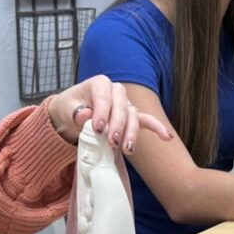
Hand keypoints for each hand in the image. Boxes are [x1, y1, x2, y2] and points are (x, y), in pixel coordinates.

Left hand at [48, 75, 172, 153]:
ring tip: (127, 149)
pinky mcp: (130, 117)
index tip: (97, 128)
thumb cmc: (69, 109)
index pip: (104, 96)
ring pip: (133, 116)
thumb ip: (75, 111)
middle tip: (112, 141)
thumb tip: (85, 115)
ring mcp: (125, 104)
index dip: (102, 112)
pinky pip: (146, 121)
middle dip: (118, 125)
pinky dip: (157, 128)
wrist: (71, 115)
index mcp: (100, 83)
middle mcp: (116, 91)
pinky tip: (166, 137)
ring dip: (132, 132)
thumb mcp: (66, 109)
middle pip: (122, 107)